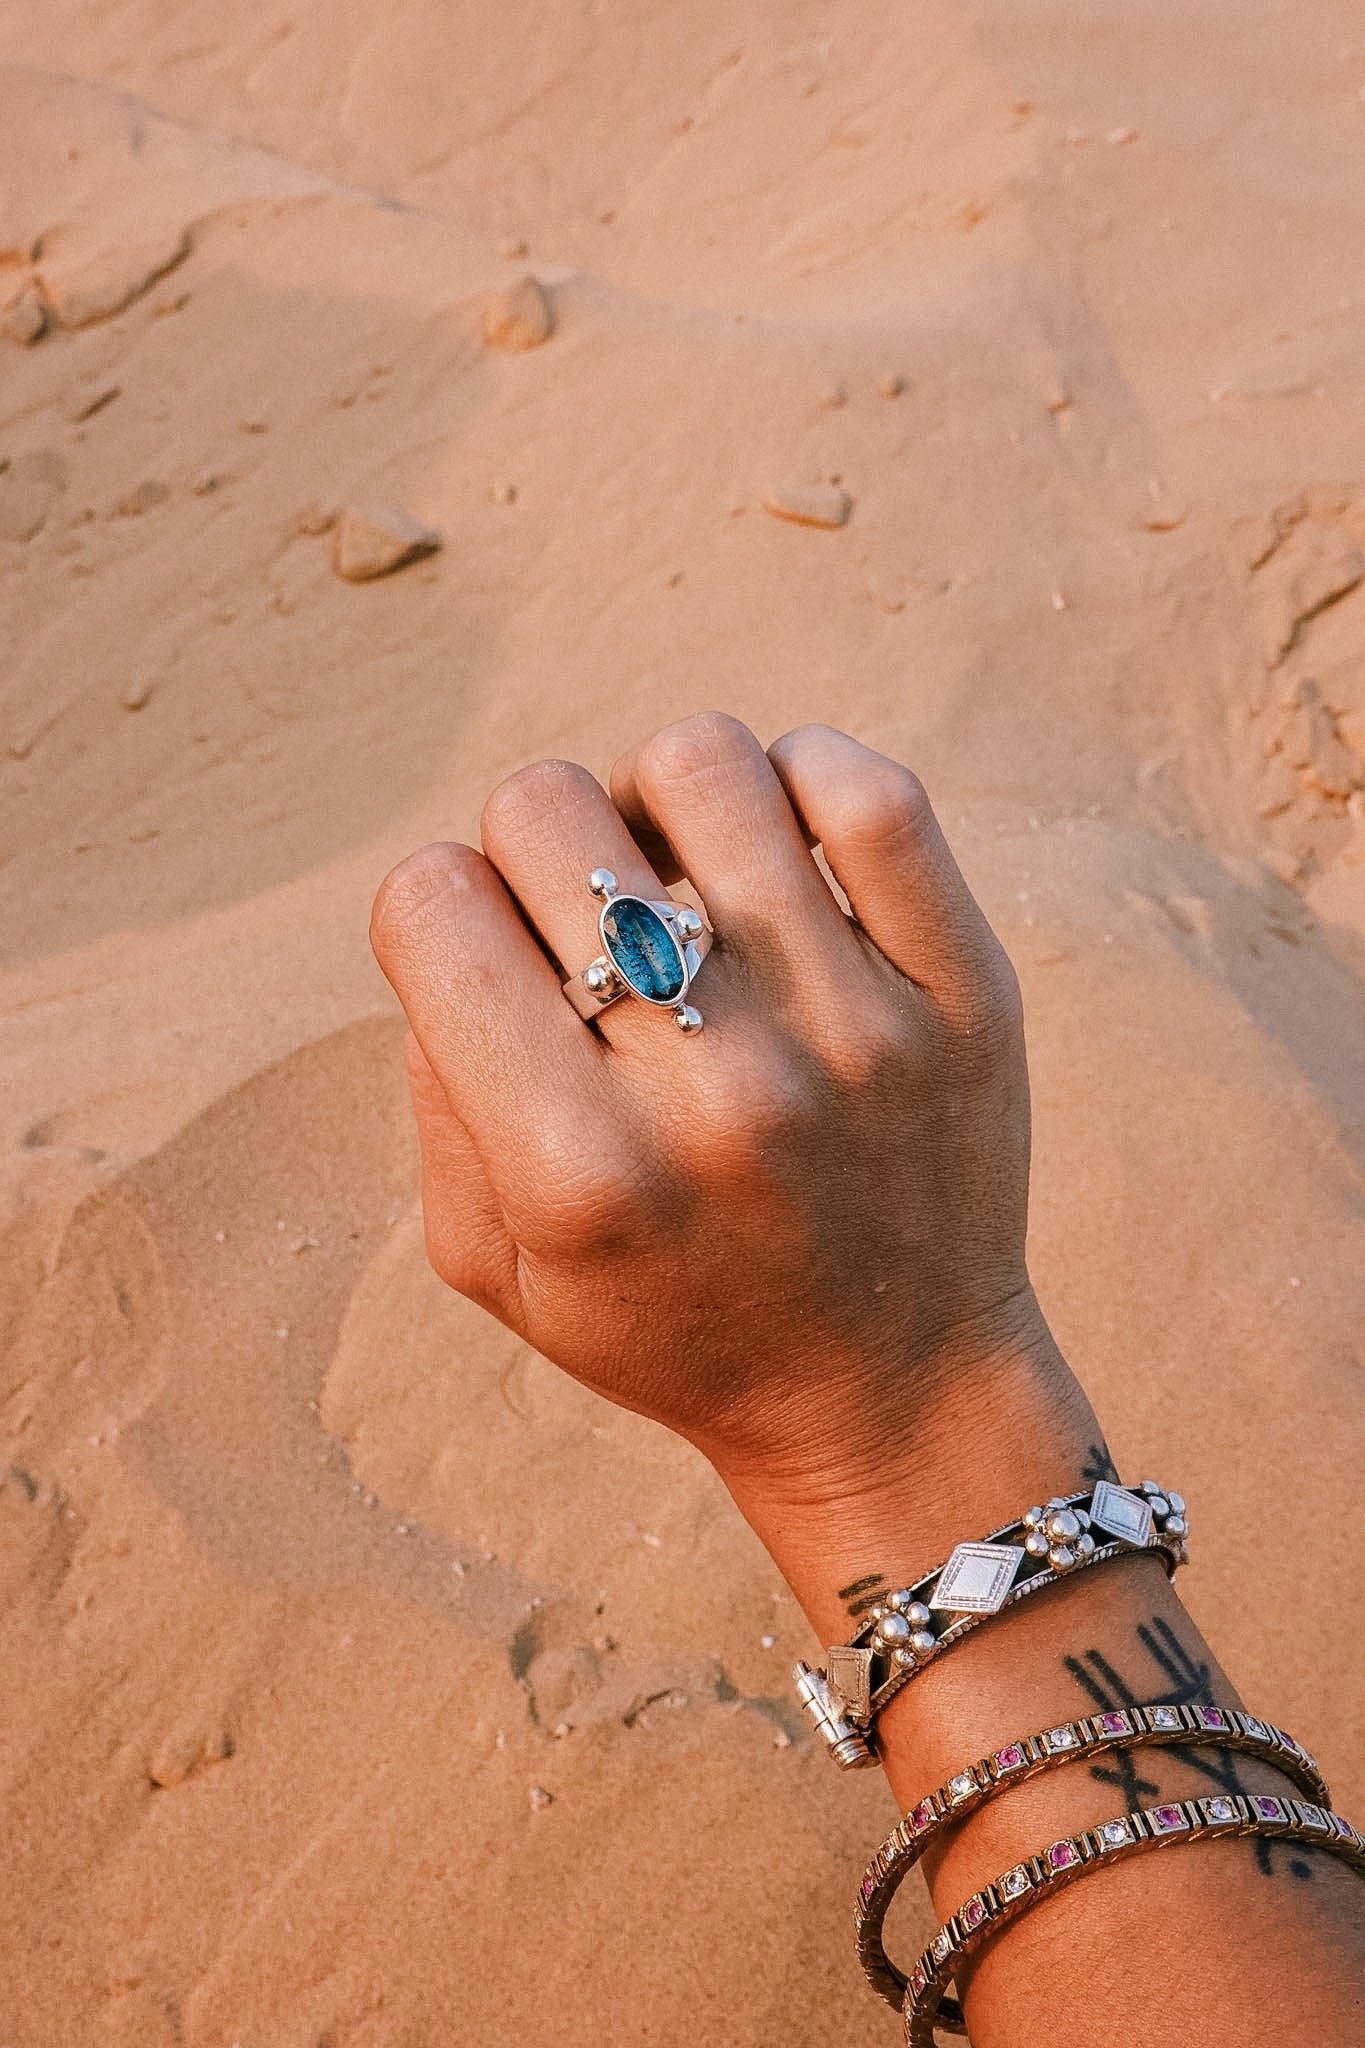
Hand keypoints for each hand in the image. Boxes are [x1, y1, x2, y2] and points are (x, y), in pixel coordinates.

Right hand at [370, 715, 1068, 1516]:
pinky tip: (781, 849)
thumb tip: (465, 914)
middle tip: (586, 925)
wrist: (890, 1396)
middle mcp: (713, 1090)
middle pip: (547, 814)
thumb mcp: (498, 1265)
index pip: (431, 902)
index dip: (438, 907)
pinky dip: (804, 778)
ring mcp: (852, 1029)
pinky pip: (869, 794)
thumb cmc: (673, 1326)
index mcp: (575, 1169)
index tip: (489, 956)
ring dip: (660, 801)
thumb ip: (439, 1090)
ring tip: (682, 872)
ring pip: (701, 765)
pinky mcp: (962, 994)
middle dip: (535, 851)